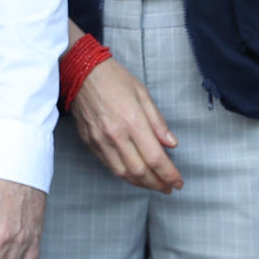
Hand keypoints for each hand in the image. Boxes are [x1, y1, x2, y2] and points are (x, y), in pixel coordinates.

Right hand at [68, 57, 181, 192]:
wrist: (80, 71)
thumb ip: (158, 122)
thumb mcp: (142, 93)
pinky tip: (133, 174)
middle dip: (157, 184)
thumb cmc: (113, 78)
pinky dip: (124, 174)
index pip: (155, 157)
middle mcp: (116, 135)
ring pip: (123, 173)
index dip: (169, 174)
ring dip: (140, 183)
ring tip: (153, 185)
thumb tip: (171, 144)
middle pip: (140, 171)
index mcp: (133, 121)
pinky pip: (108, 165)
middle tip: (168, 188)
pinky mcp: (89, 142)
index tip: (178, 182)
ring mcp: (100, 140)